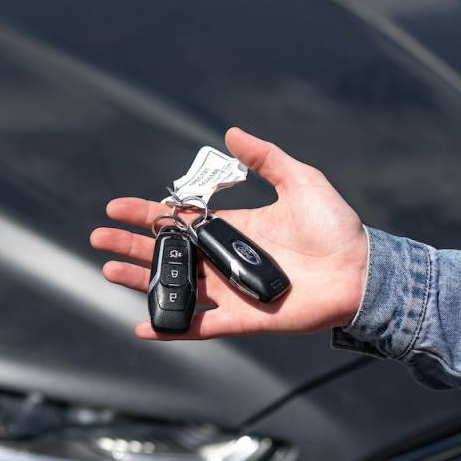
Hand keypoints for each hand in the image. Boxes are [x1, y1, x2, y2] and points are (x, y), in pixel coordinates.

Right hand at [90, 128, 367, 339]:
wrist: (361, 272)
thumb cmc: (335, 228)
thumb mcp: (300, 180)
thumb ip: (266, 158)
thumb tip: (232, 133)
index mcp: (234, 228)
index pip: (180, 220)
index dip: (147, 213)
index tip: (116, 207)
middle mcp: (226, 259)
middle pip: (168, 253)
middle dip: (132, 245)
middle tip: (99, 239)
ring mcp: (231, 290)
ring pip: (176, 287)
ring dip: (142, 280)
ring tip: (109, 269)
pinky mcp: (242, 318)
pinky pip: (200, 326)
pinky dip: (172, 327)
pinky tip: (143, 324)